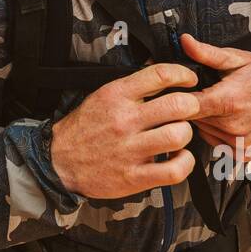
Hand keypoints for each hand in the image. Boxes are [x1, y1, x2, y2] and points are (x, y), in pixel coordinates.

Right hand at [50, 63, 201, 198]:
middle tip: (188, 110)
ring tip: (178, 135)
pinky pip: (174, 170)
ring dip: (186, 134)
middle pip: (178, 105)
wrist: (58, 161)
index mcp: (116, 95)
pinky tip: (178, 158)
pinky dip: (185, 163)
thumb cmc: (84, 128)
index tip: (189, 80)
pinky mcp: (133, 177)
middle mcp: (124, 120)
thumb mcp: (102, 96)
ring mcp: (130, 150)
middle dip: (191, 105)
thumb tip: (163, 74)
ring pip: (179, 135)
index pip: (160, 75)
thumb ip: (132, 87)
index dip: (183, 74)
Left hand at [178, 32, 250, 159]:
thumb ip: (208, 53)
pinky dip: (217, 133)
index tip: (177, 89)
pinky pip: (216, 143)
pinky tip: (229, 120)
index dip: (177, 97)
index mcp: (227, 102)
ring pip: (203, 131)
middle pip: (192, 119)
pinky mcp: (243, 154)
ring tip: (222, 106)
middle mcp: (232, 127)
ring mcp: (238, 143)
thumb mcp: (239, 59)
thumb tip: (184, 41)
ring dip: (206, 120)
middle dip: (193, 106)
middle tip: (208, 92)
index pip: (185, 106)